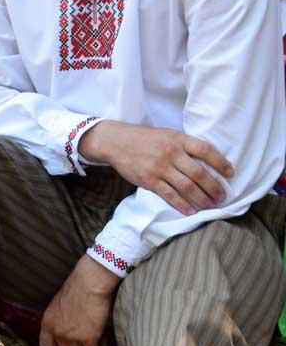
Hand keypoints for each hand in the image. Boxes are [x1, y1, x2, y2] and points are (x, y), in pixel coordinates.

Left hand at [39, 255, 119, 345]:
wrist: (90, 282)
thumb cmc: (78, 287)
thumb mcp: (59, 304)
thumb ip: (60, 320)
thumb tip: (68, 333)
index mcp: (47, 322)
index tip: (68, 344)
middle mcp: (57, 332)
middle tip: (87, 339)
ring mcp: (72, 337)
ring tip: (96, 338)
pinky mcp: (88, 339)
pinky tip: (103, 338)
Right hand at [79, 120, 231, 215]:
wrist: (117, 142)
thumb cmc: (145, 139)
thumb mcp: (167, 135)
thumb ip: (185, 146)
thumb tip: (207, 162)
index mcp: (178, 139)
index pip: (206, 150)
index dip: (220, 163)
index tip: (230, 173)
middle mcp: (170, 153)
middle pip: (199, 173)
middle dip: (214, 187)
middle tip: (222, 197)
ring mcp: (159, 168)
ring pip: (186, 187)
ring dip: (201, 199)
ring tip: (210, 205)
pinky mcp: (148, 180)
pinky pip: (169, 195)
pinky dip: (182, 205)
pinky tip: (191, 211)